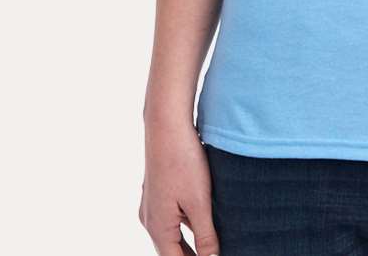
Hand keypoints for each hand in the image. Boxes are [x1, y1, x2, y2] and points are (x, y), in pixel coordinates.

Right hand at [140, 115, 219, 254]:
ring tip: (216, 243)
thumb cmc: (183, 161)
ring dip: (192, 241)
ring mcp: (153, 204)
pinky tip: (207, 219)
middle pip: (172, 250)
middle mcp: (150, 219)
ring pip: (173, 233)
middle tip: (216, 254)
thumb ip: (205, 235)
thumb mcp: (199, 201)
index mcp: (158, 227)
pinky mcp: (159, 190)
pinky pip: (173, 216)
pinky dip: (189, 223)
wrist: (167, 124)